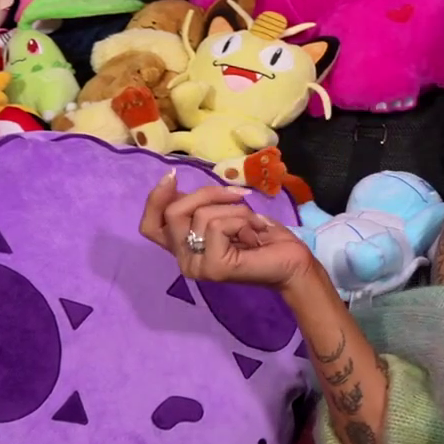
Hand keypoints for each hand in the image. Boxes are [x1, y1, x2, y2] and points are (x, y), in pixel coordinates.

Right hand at [139, 170, 313, 290]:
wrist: (293, 263)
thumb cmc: (263, 236)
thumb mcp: (227, 213)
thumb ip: (199, 205)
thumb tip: (172, 183)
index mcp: (183, 247)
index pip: (150, 226)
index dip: (155, 199)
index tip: (171, 177)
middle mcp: (183, 260)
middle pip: (173, 212)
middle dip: (208, 193)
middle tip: (239, 195)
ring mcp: (196, 266)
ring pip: (202, 216)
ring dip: (236, 211)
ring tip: (253, 226)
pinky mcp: (213, 267)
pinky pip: (218, 226)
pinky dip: (242, 222)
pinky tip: (255, 237)